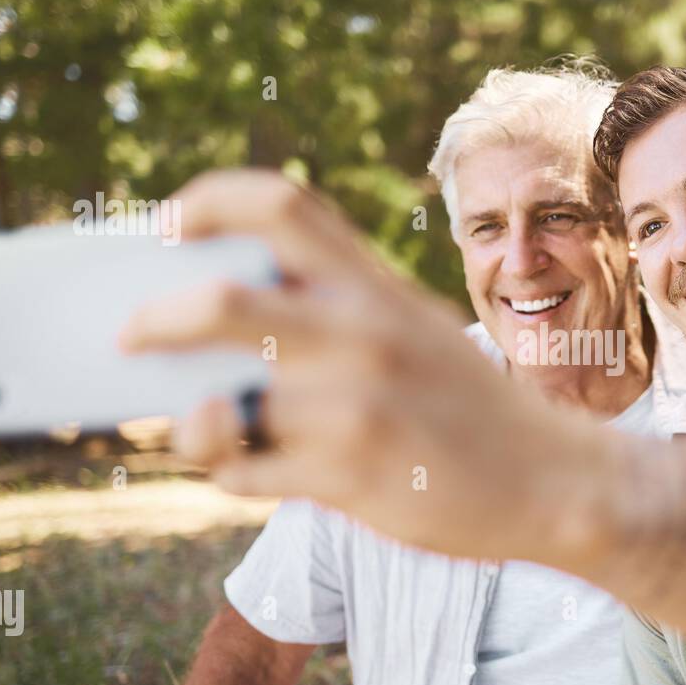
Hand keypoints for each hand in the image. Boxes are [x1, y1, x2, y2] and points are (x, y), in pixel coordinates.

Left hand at [118, 169, 608, 566]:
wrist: (556, 483)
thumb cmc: (471, 408)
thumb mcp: (418, 330)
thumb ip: (339, 312)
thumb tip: (220, 321)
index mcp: (380, 287)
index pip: (283, 205)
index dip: (208, 201)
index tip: (169, 224)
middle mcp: (365, 334)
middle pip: (219, 301)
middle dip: (154, 319)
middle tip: (130, 336)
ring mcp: (356, 407)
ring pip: (218, 408)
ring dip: (187, 423)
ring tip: (194, 427)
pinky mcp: (352, 477)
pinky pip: (245, 474)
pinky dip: (230, 472)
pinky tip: (251, 470)